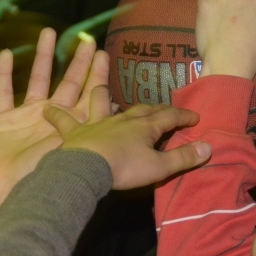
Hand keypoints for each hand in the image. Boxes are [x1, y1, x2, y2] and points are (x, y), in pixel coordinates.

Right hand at [0, 28, 108, 226]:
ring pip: (36, 80)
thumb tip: (115, 114)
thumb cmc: (42, 183)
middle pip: (68, 83)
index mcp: (72, 127)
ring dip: (42, 57)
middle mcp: (52, 118)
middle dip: (78, 62)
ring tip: (49, 32)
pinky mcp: (4, 122)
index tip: (105, 53)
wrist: (8, 199)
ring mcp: (26, 118)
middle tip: (88, 40)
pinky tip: (5, 54)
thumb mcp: (71, 154)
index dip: (97, 76)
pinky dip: (3, 75)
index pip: (89, 96)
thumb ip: (87, 132)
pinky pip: (3, 94)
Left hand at [44, 86, 210, 189]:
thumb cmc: (125, 168)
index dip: (183, 116)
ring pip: (101, 103)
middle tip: (164, 107)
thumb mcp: (160, 167)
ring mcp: (96, 123)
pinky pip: (63, 120)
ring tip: (102, 86)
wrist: (88, 168)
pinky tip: (45, 109)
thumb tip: (210, 147)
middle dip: (155, 107)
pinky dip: (55, 115)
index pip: (169, 117)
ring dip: (103, 94)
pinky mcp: (75, 133)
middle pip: (141, 109)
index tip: (195, 116)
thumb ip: (184, 157)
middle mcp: (121, 120)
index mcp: (144, 127)